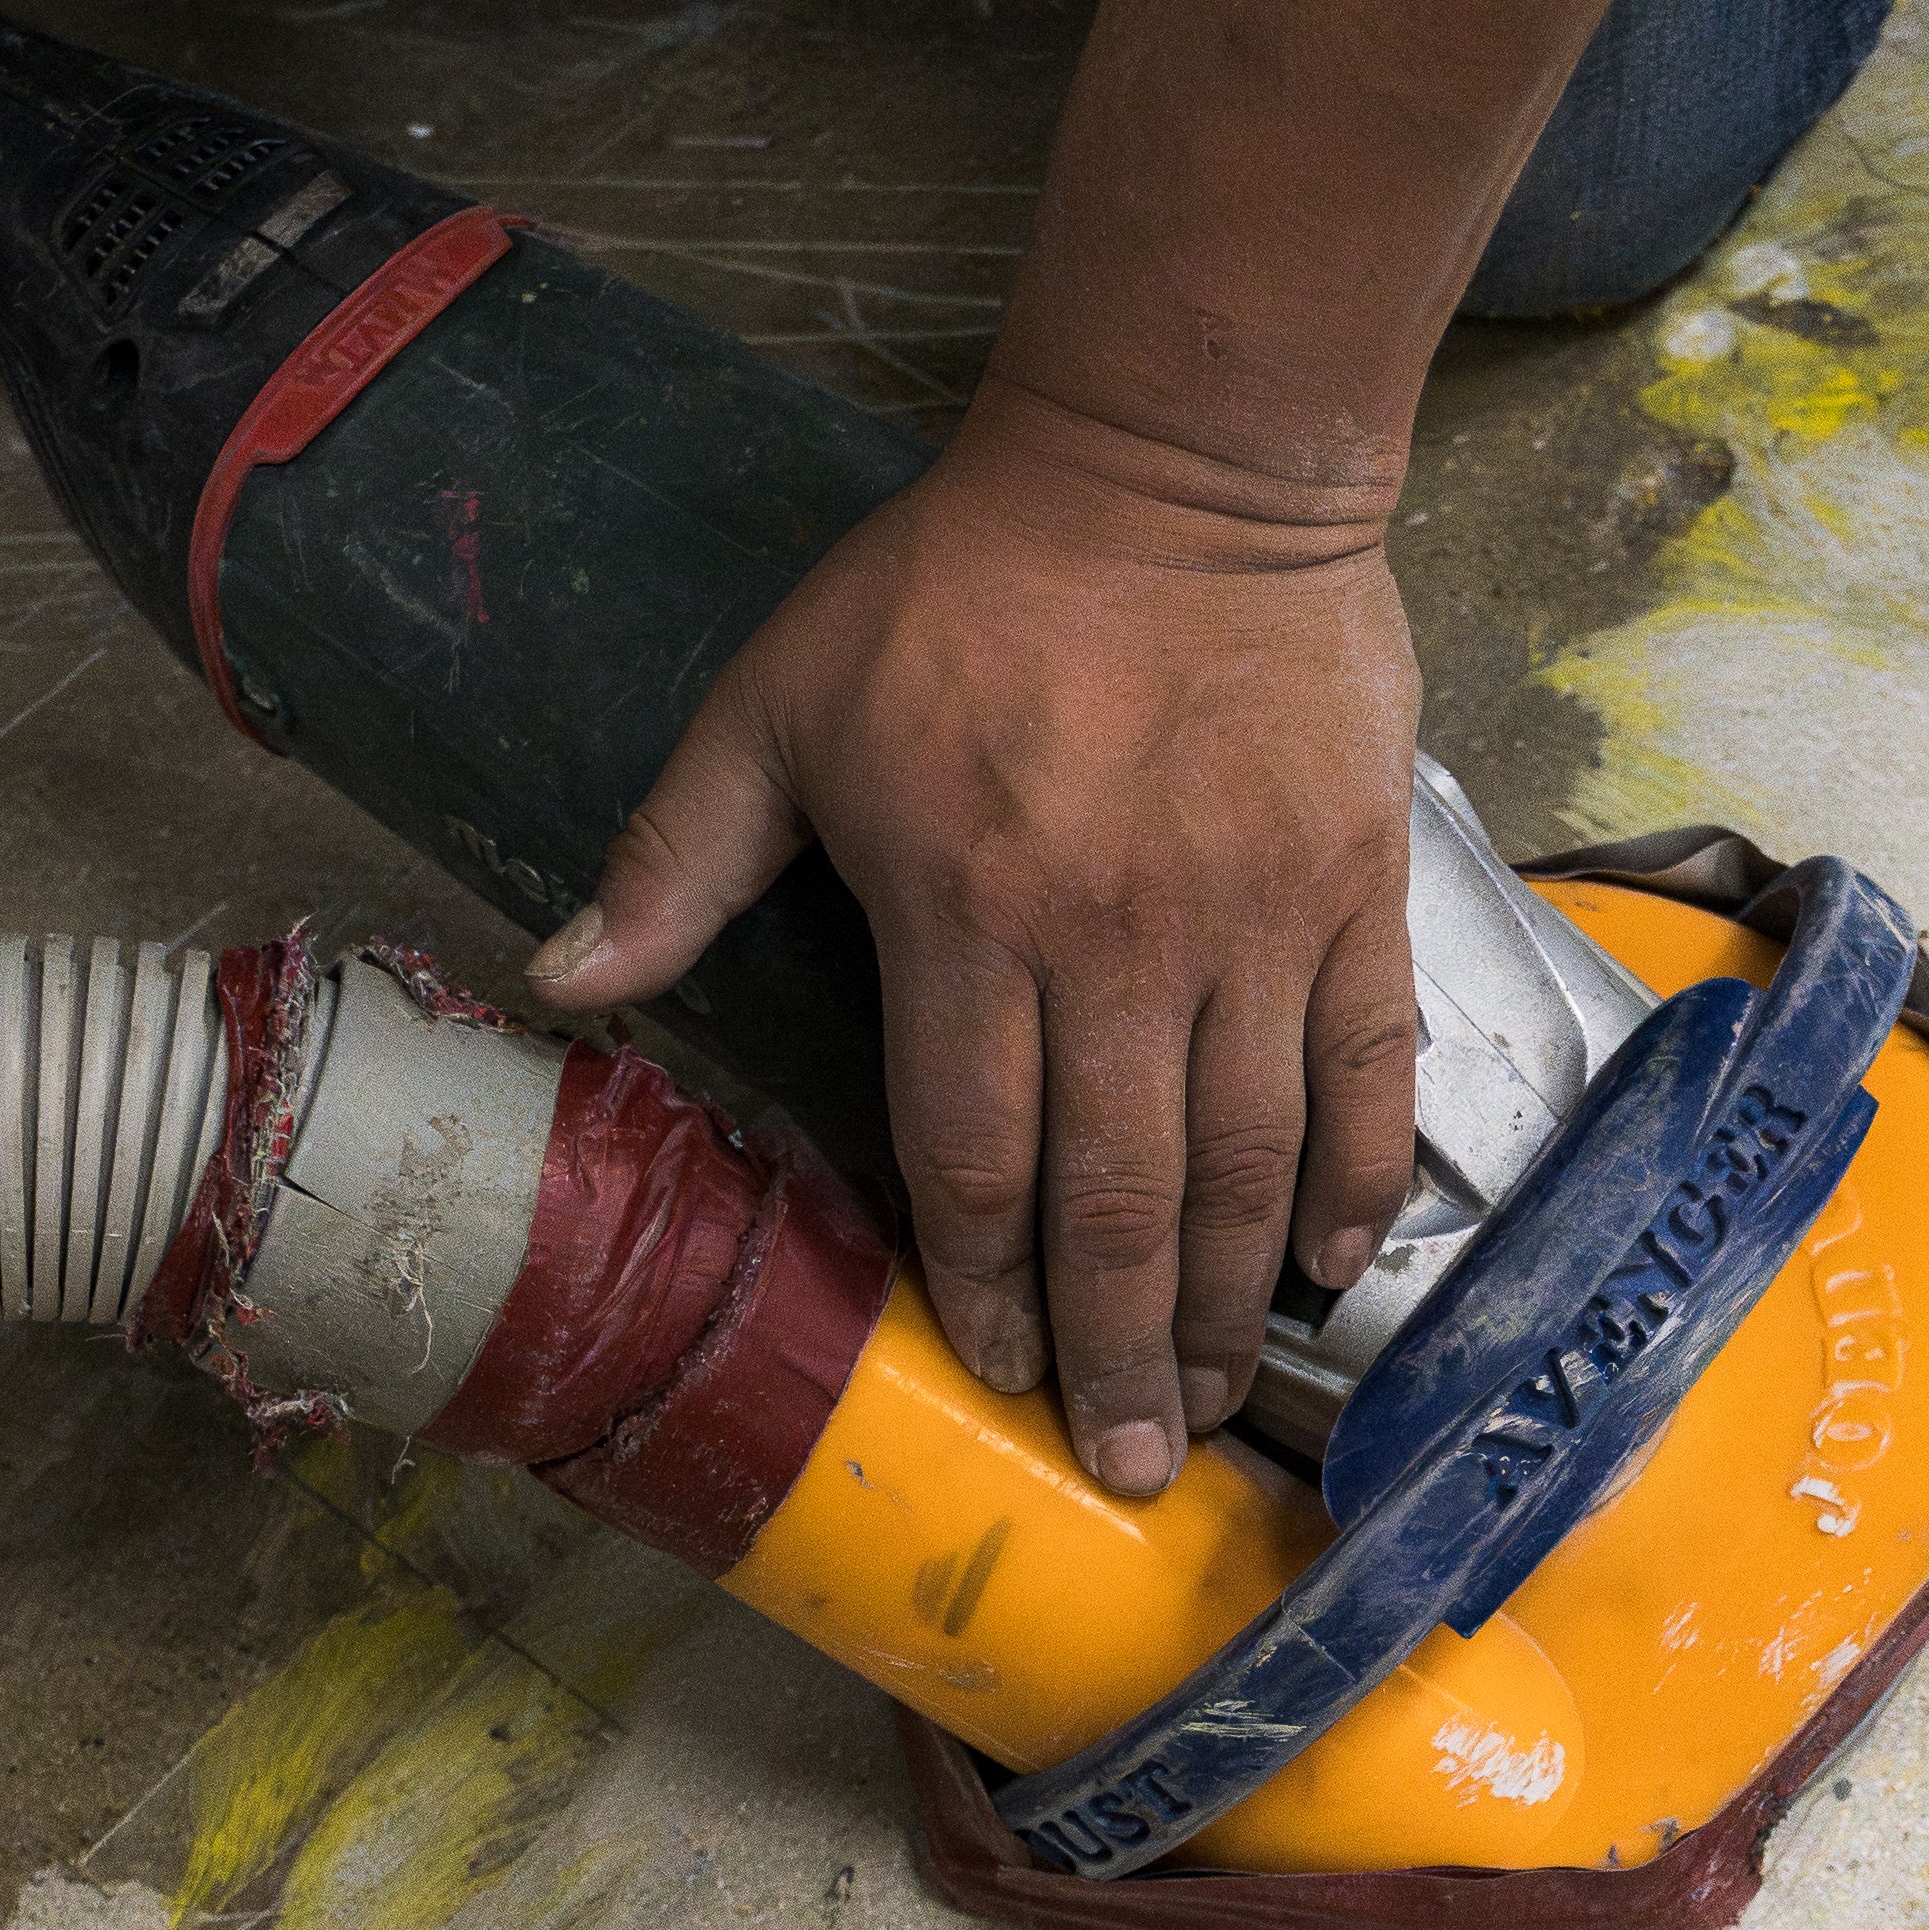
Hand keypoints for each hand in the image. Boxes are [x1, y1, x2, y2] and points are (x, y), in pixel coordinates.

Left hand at [527, 380, 1426, 1501]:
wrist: (1179, 468)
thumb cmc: (964, 584)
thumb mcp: (781, 700)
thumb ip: (678, 855)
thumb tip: (563, 983)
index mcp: (969, 915)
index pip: (976, 1154)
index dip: (987, 1283)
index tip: (996, 1366)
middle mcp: (1118, 946)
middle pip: (1121, 1200)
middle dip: (1117, 1350)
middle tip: (1124, 1461)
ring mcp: (1251, 926)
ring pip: (1248, 1163)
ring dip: (1229, 1302)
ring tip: (1214, 1399)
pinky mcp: (1352, 892)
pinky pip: (1366, 1072)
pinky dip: (1358, 1181)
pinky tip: (1336, 1266)